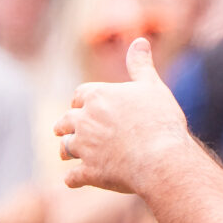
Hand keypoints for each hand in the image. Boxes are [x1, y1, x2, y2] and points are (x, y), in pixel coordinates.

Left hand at [56, 39, 192, 195]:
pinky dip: (73, 179)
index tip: (79, 106)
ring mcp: (84, 148)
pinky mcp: (88, 172)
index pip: (79, 95)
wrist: (161, 157)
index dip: (79, 102)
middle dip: (65, 126)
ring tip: (65, 156)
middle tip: (62, 131)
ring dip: (65, 152)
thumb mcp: (153, 87)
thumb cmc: (160, 120)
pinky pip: (72, 178)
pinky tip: (73, 181)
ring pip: (65, 149)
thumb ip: (141, 65)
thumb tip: (140, 40)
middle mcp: (84, 120)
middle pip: (65, 122)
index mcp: (98, 96)